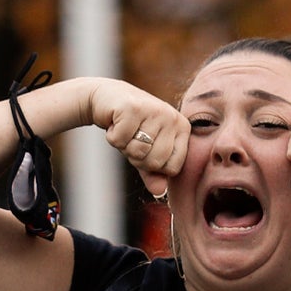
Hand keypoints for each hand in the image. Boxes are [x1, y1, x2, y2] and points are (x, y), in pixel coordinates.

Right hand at [85, 79, 189, 197]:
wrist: (108, 98)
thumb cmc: (131, 126)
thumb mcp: (146, 151)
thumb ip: (154, 173)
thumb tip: (160, 192)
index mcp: (182, 128)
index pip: (173, 168)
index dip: (154, 167)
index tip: (146, 150)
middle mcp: (172, 117)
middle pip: (156, 161)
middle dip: (137, 157)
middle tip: (133, 138)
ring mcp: (154, 110)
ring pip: (138, 151)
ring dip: (124, 146)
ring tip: (125, 130)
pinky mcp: (132, 107)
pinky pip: (120, 140)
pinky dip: (112, 136)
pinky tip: (115, 122)